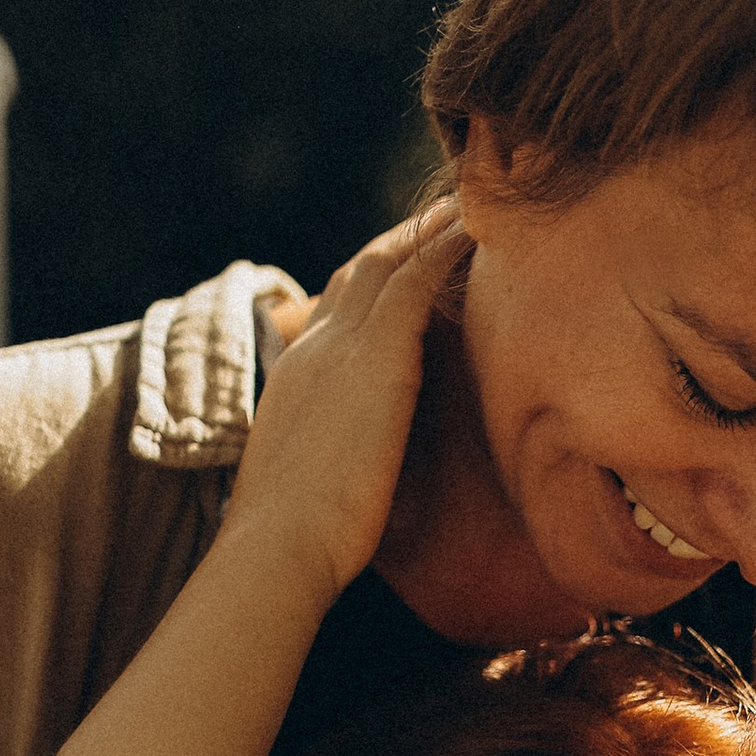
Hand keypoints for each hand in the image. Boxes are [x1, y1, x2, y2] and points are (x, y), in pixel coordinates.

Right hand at [225, 200, 468, 606]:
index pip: (332, 311)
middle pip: (356, 271)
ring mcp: (341, 346)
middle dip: (398, 243)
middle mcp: (313, 349)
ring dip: (426, 231)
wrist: (277, 547)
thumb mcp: (309, 489)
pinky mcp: (378, 355)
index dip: (368, 285)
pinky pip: (416, 277)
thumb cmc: (295, 544)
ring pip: (386, 262)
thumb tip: (341, 493)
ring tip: (468, 208)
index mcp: (295, 379)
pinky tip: (479, 229)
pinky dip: (445, 247)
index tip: (402, 270)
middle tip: (442, 219)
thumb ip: (328, 468)